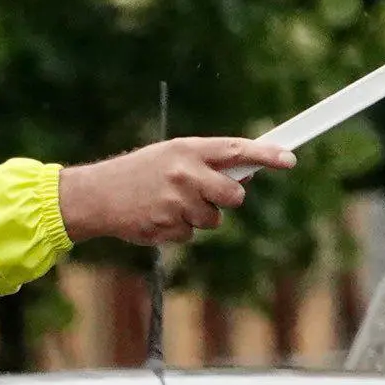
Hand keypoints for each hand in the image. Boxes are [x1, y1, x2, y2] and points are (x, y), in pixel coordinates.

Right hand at [57, 140, 292, 246]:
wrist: (95, 195)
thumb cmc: (138, 173)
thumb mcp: (170, 156)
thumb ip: (207, 163)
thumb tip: (247, 176)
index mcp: (187, 150)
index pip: (236, 150)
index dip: (266, 155)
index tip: (289, 159)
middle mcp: (185, 174)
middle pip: (233, 196)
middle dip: (226, 200)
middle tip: (205, 195)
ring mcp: (176, 202)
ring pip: (212, 220)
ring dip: (197, 217)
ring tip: (168, 205)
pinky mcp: (167, 226)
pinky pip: (190, 235)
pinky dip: (177, 230)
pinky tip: (156, 217)